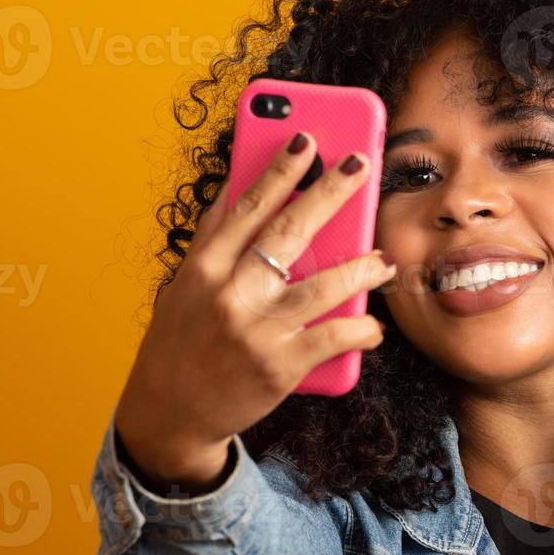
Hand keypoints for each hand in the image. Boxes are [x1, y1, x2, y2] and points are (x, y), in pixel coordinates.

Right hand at [114, 132, 393, 492]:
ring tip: (385, 259)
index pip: (248, 206)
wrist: (169, 415)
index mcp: (205, 267)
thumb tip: (233, 190)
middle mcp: (229, 292)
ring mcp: (256, 329)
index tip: (306, 139)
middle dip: (329, 192)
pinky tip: (375, 326)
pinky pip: (332, 338)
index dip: (280, 169)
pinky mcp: (279, 366)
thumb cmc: (181, 345)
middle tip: (360, 165)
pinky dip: (360, 331)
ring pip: (322, 286)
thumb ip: (210, 241)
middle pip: (289, 231)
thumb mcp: (183, 287)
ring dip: (361, 268)